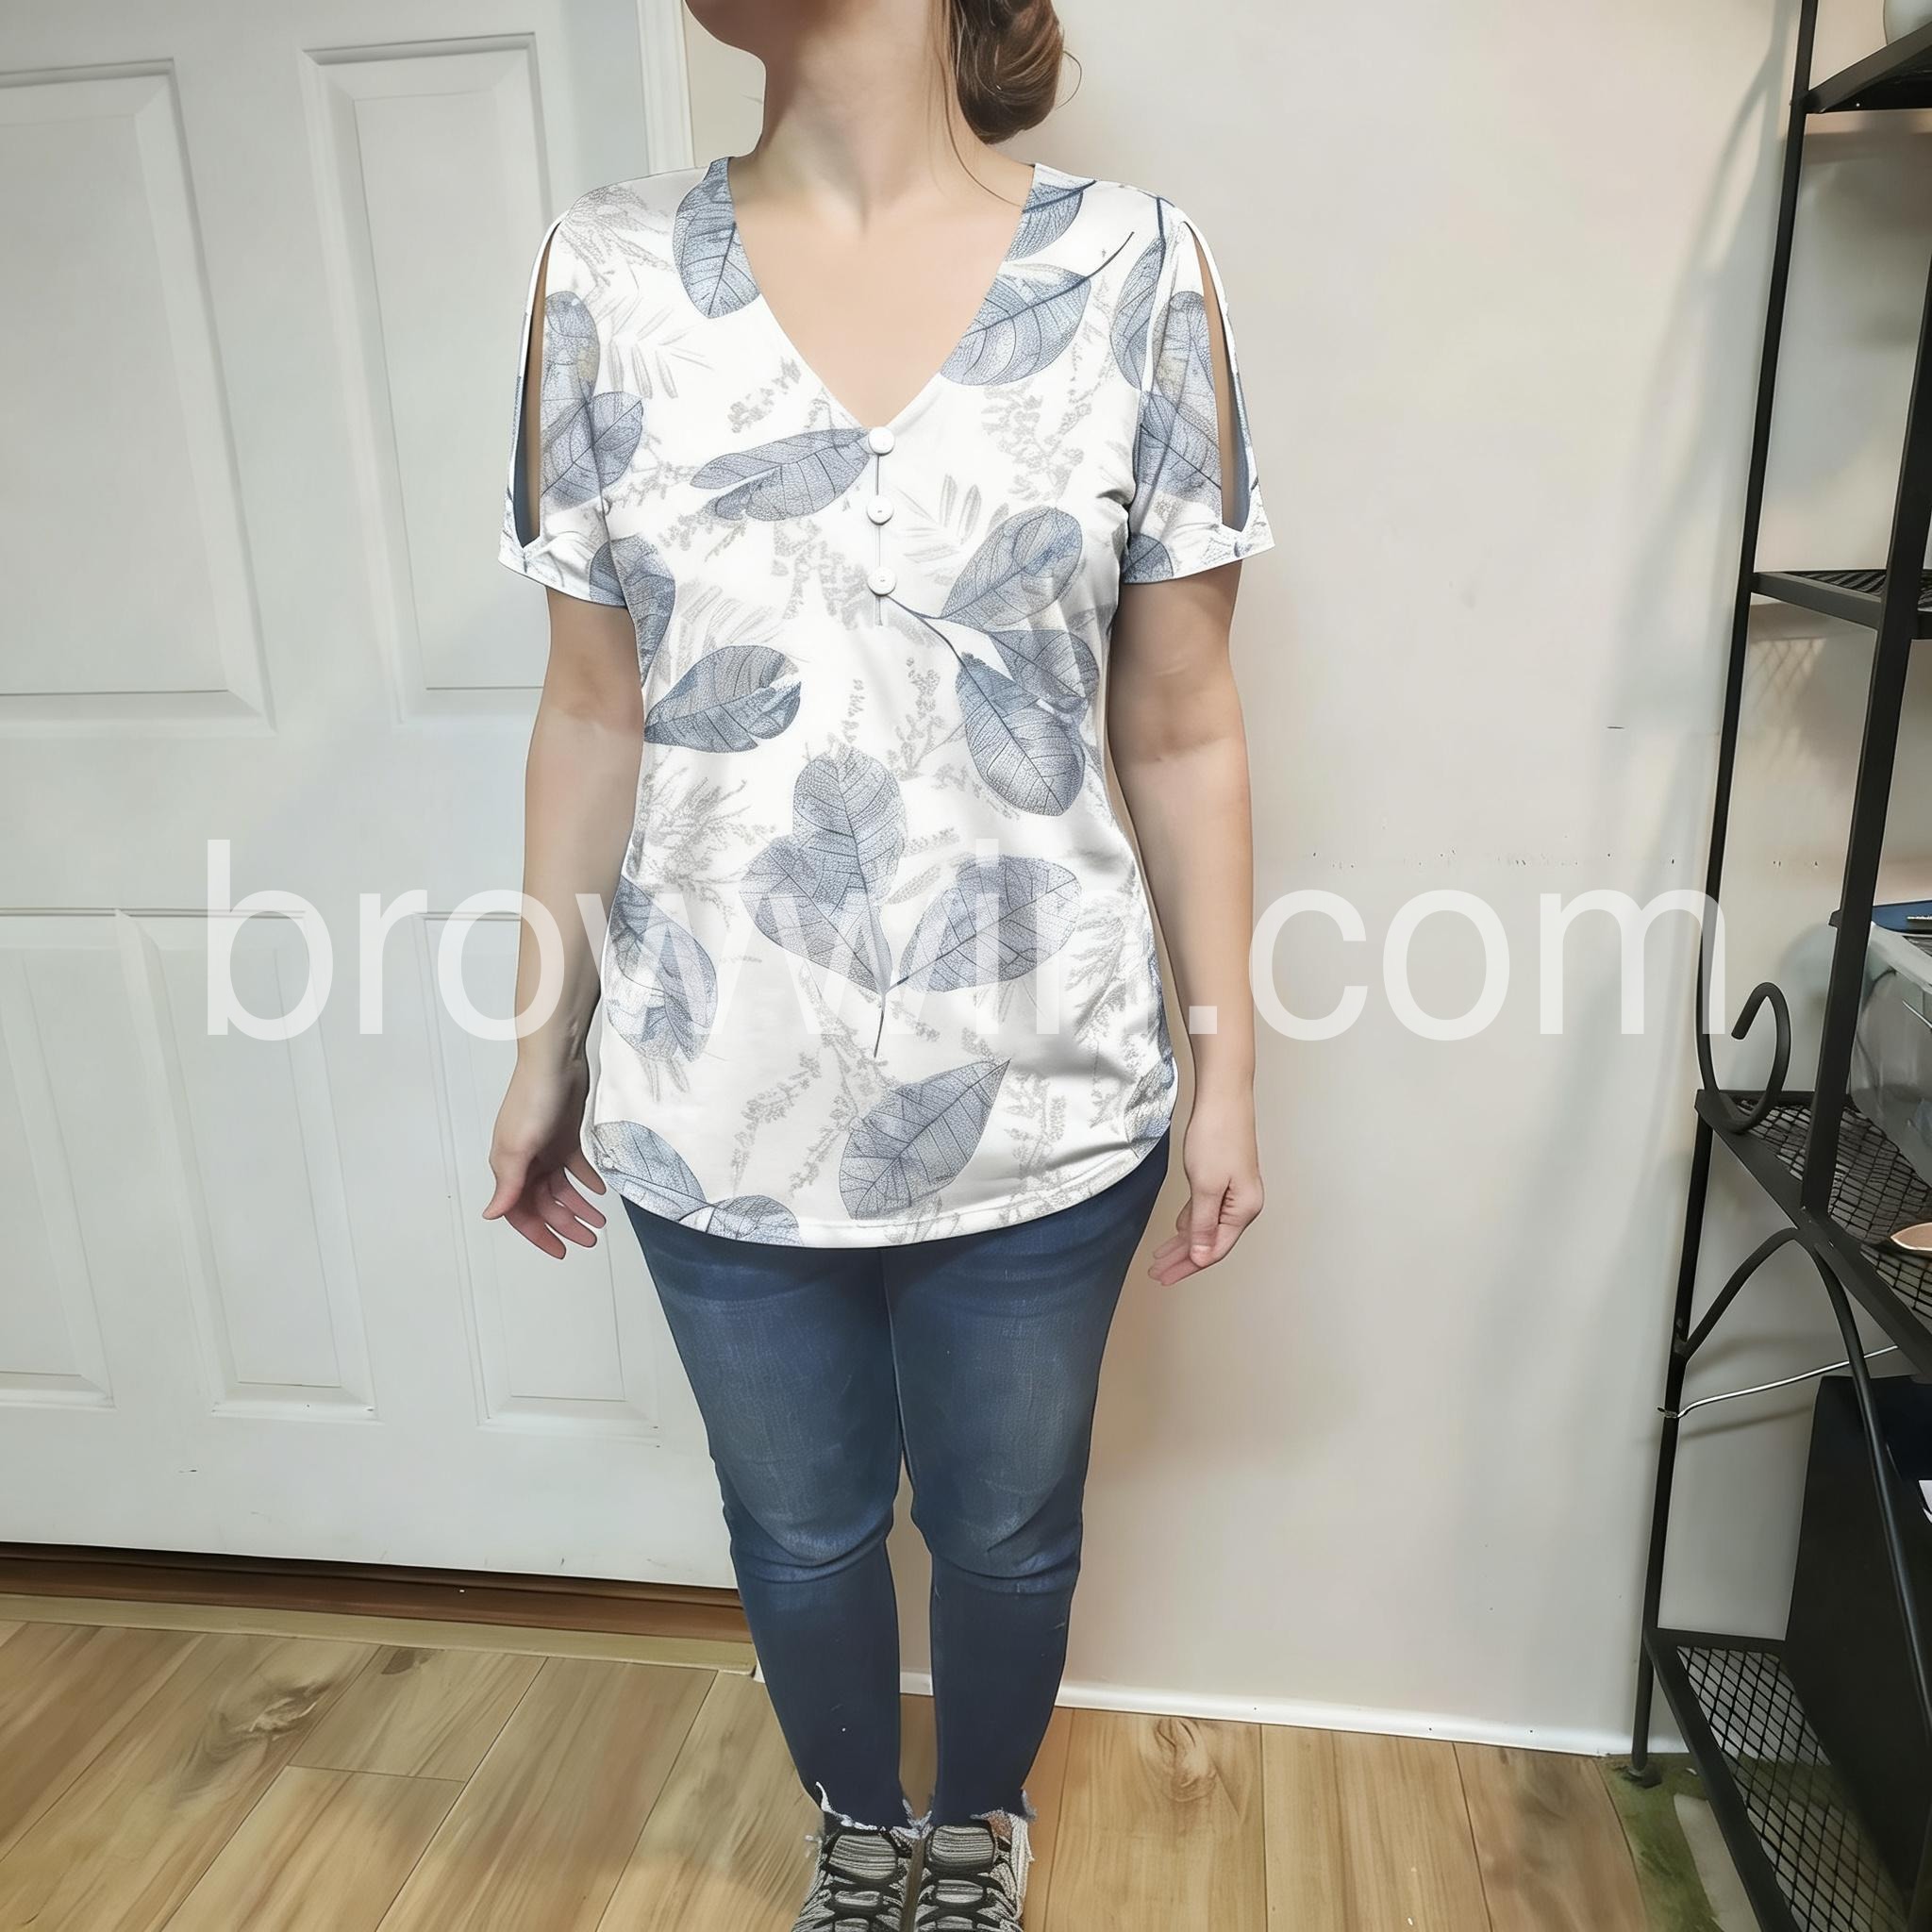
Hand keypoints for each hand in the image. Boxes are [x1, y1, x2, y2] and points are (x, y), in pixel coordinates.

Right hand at [483, 1054, 607, 1257]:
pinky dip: (587, 1180)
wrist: (555, 1062)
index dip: (539, 1234)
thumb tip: (490, 1215)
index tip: (560, 1252)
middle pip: (544, 1204)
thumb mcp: (518, 1147)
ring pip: (561, 1189)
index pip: (521, 1212)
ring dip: (579, 1206)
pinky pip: (575, 1167)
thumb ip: (509, 1184)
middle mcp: (525, 1162)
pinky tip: (600, 1191)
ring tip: (600, 1221)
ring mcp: (545, 1149)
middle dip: (565, 1224)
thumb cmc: (533, 1101)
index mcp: (509, 1167)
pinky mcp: (564, 1136)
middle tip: (590, 1239)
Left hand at [1147, 1094, 1261, 1285]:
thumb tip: (1201, 1255)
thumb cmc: (1217, 1136)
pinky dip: (1190, 1221)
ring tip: (1161, 1258)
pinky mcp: (1224, 1178)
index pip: (1214, 1250)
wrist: (1223, 1097)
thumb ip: (1202, 1223)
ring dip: (1183, 1242)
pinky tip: (1177, 1230)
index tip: (1164, 1276)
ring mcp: (1234, 1191)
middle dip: (1182, 1259)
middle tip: (1157, 1273)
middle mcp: (1242, 1204)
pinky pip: (1206, 1210)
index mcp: (1243, 1209)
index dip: (1188, 1266)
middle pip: (1210, 1242)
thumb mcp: (1205, 1185)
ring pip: (1206, 1226)